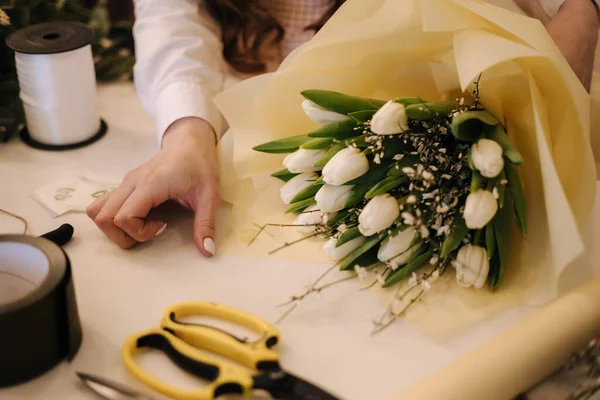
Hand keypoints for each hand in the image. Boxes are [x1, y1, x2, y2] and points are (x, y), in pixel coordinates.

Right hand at [86, 117, 218, 255]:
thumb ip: (206, 224)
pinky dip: (114, 217)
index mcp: (150, 184)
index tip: (163, 226)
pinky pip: (105, 204)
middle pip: (103, 217)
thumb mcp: (209, 196)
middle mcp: (131, 183)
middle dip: (122, 235)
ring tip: (140, 225)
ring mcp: (125, 182)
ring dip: (113, 227)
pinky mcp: (125, 184)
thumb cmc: (200, 166)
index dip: (139, 232)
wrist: (190, 143)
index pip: (123, 217)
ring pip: (97, 210)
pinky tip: (140, 216)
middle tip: (149, 230)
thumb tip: (207, 250)